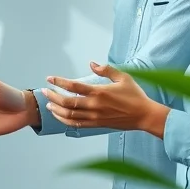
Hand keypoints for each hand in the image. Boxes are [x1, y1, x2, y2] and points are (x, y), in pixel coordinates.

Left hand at [42, 62, 169, 137]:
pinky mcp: (97, 125)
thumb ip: (106, 70)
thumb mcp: (123, 77)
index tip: (49, 78)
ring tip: (48, 104)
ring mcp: (94, 117)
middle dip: (52, 96)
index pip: (73, 86)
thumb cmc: (135, 95)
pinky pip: (76, 124)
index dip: (59, 81)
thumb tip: (92, 63)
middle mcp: (94, 105)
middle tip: (44, 91)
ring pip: (69, 115)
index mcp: (99, 92)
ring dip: (56, 109)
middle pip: (67, 102)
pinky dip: (65, 121)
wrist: (144, 116)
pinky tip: (59, 116)